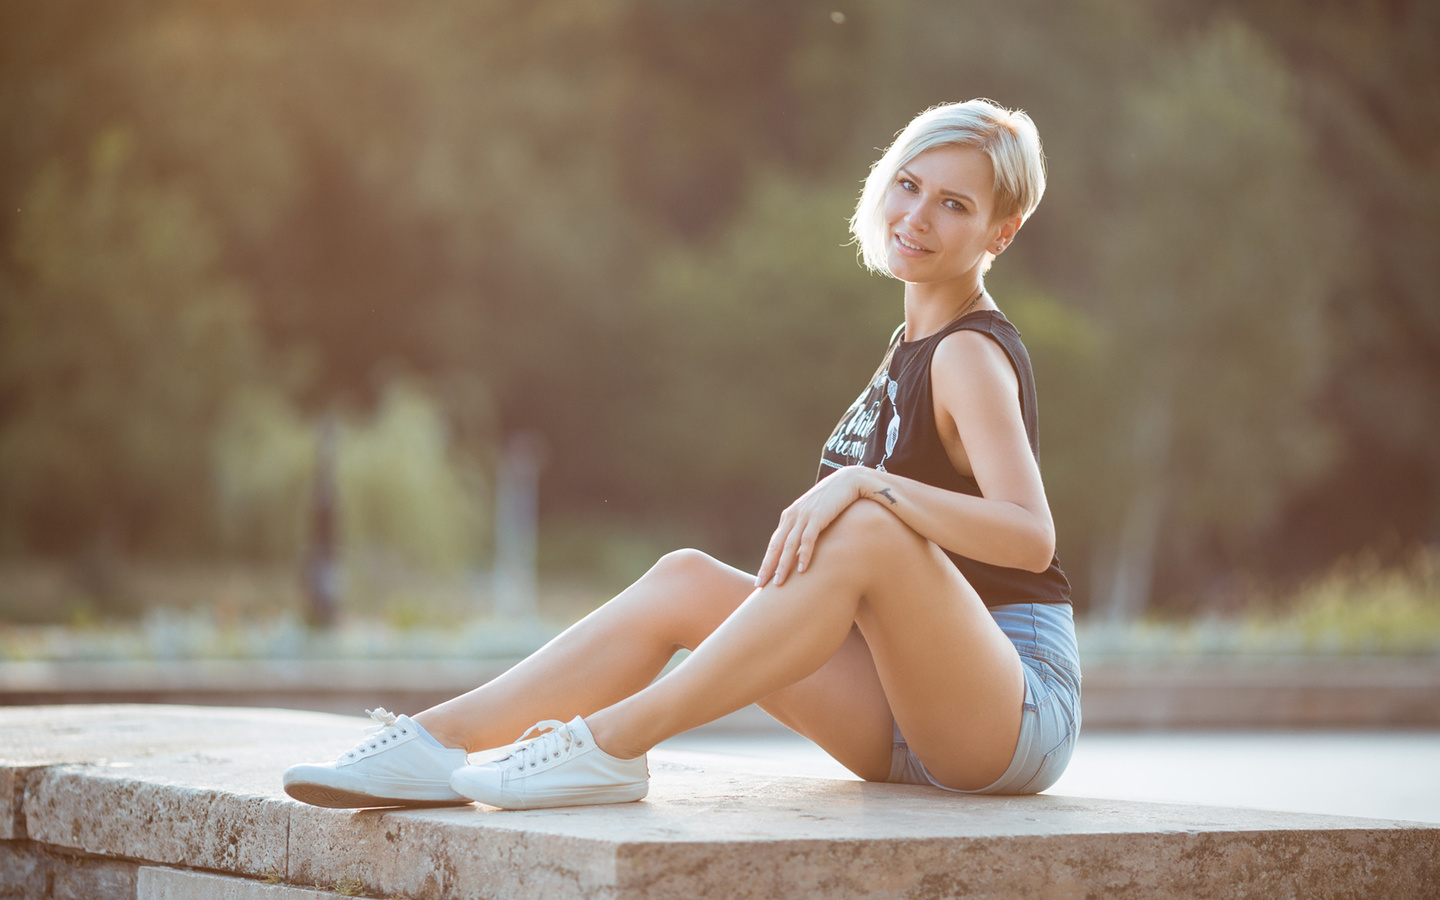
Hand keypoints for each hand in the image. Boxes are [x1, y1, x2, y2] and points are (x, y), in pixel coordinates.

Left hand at [756, 467, 874, 586]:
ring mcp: (804, 516)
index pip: (775, 543)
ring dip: (783, 565)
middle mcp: (792, 516)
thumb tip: (803, 550)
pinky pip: (808, 539)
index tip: (761, 579)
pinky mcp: (818, 517)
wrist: (847, 481)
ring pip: (789, 545)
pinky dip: (804, 554)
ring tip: (779, 583)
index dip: (767, 562)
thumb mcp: (814, 515)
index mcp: (789, 517)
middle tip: (760, 585)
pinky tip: (801, 570)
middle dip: (768, 566)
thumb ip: (806, 529)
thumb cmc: (832, 501)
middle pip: (776, 546)